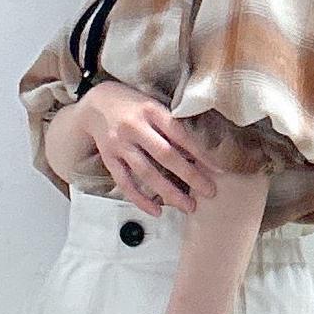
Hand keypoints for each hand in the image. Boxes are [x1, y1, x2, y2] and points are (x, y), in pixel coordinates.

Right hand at [79, 79, 223, 218]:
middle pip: (165, 156)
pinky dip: (140, 199)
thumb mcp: (154, 107)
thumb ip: (171, 127)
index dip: (200, 153)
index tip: (217, 170)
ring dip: (169, 192)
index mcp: (151, 111)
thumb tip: (195, 154)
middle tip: (209, 192)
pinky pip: (125, 182)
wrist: (95, 103)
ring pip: (146, 173)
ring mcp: (120, 145)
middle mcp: (134, 127)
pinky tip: (156, 210)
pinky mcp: (109, 159)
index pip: (180, 134)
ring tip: (188, 206)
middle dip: (190, 176)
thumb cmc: (132, 105)